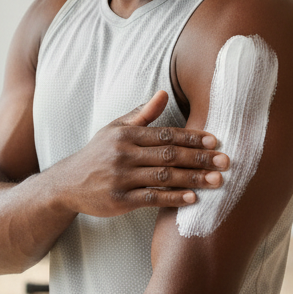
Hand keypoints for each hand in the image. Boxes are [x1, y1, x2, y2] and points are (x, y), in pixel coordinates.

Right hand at [53, 90, 228, 216]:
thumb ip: (142, 114)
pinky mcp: (119, 200)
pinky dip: (173, 198)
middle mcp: (124, 154)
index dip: (192, 137)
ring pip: (164, 176)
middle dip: (199, 158)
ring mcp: (121, 178)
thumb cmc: (97, 154)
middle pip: (169, 154)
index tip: (215, 141)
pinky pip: (151, 198)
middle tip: (225, 161)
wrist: (67, 184)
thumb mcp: (115, 130)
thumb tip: (164, 93)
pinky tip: (192, 199)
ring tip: (217, 181)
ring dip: (193, 178)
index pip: (166, 134)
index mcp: (126, 135)